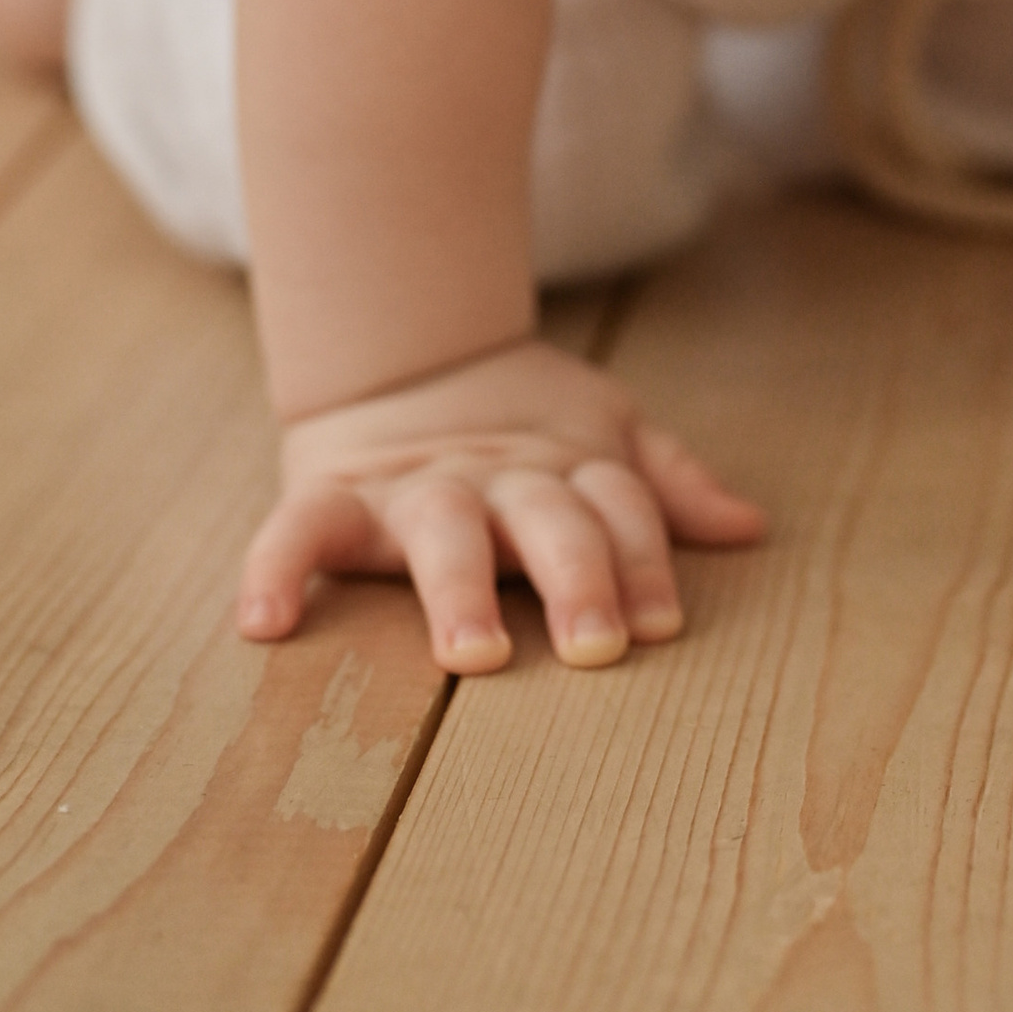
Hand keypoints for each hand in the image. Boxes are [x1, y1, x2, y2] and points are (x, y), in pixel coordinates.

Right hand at [236, 334, 765, 673]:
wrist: (405, 359)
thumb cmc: (524, 429)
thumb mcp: (602, 436)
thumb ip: (664, 485)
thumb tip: (749, 527)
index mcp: (562, 465)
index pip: (618, 506)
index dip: (642, 560)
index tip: (661, 626)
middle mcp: (495, 475)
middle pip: (547, 518)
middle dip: (575, 575)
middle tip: (597, 645)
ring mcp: (415, 485)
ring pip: (442, 530)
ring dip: (459, 587)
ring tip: (473, 651)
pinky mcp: (334, 494)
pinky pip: (297, 529)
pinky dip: (276, 568)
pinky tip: (262, 623)